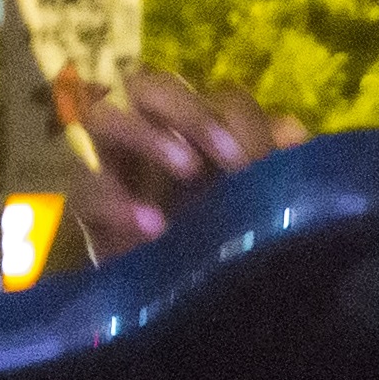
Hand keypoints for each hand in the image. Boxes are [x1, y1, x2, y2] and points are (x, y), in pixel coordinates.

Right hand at [48, 68, 296, 259]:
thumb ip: (271, 161)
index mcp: (197, 125)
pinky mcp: (83, 200)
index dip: (238, 121)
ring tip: (188, 169)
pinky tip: (151, 226)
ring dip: (149, 136)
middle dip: (193, 114)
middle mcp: (148, 126)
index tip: (258, 160)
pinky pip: (86, 188)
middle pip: (156, 86)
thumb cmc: (215, 232)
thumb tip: (294, 134)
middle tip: (228, 157)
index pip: (217, 98)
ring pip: (106, 116)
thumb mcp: (249, 199)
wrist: (172, 293)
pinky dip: (118, 202)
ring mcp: (107, 157)